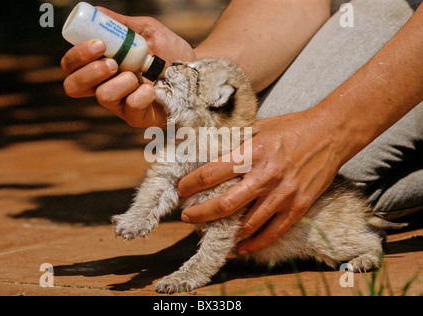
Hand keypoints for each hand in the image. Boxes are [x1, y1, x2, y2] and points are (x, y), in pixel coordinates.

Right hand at [61, 7, 195, 127]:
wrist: (199, 74)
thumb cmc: (171, 55)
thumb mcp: (148, 32)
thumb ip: (123, 25)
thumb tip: (97, 11)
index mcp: (102, 67)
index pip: (72, 66)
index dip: (77, 56)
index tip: (99, 43)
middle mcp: (106, 86)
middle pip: (73, 86)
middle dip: (89, 71)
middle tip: (112, 62)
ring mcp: (121, 105)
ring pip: (102, 96)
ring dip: (120, 82)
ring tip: (138, 75)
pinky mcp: (137, 118)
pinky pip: (130, 108)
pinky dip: (142, 95)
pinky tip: (155, 90)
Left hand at [178, 111, 341, 253]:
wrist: (331, 133)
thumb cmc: (292, 128)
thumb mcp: (260, 127)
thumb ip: (236, 140)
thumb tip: (209, 150)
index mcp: (252, 152)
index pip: (211, 173)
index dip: (191, 185)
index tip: (182, 190)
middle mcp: (266, 175)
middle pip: (224, 204)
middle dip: (199, 214)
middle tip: (187, 216)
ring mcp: (284, 193)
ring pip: (247, 223)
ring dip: (224, 231)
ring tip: (209, 230)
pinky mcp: (298, 206)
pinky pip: (273, 232)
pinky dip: (254, 243)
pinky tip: (240, 247)